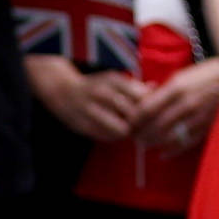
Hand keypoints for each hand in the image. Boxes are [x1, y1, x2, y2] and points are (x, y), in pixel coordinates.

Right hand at [22, 51, 151, 144]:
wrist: (62, 91)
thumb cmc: (96, 87)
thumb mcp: (115, 80)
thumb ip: (136, 86)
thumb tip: (157, 88)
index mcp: (114, 80)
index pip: (142, 97)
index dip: (149, 107)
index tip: (149, 112)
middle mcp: (102, 93)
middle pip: (134, 115)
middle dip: (140, 123)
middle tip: (140, 125)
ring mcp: (92, 110)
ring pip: (122, 129)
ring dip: (127, 132)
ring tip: (126, 129)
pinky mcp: (83, 126)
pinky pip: (107, 137)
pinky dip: (113, 137)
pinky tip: (111, 131)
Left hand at [137, 59, 218, 154]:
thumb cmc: (207, 74)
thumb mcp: (184, 75)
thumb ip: (165, 89)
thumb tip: (145, 99)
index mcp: (177, 87)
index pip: (147, 108)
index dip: (135, 119)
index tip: (129, 123)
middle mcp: (186, 103)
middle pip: (155, 125)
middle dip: (141, 133)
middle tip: (133, 137)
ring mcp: (197, 117)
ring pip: (168, 136)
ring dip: (154, 143)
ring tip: (145, 144)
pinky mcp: (207, 126)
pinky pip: (185, 143)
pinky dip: (172, 150)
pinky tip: (163, 153)